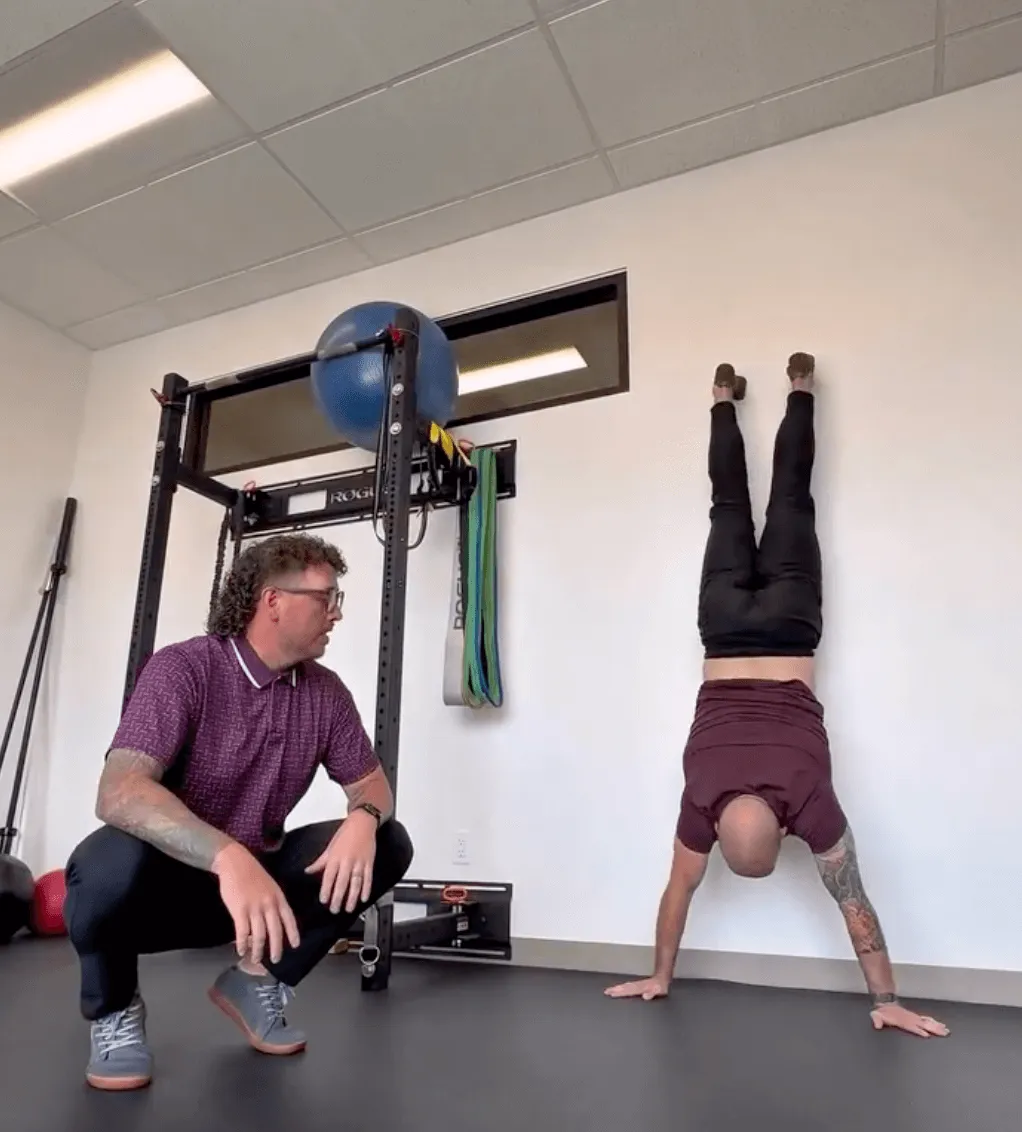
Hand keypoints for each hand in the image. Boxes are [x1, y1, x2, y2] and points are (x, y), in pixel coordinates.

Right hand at [212, 843, 300, 966]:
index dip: (293, 933)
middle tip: (276, 960)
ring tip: (256, 959)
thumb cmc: (252, 873)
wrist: (235, 862)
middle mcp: (269, 904)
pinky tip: (241, 950)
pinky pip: (243, 932)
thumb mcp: (270, 886)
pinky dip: (242, 944)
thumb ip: (273, 902)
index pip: (289, 918)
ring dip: (258, 950)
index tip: (296, 945)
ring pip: (259, 936)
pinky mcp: (239, 910)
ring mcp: (254, 908)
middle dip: (277, 948)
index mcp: (278, 897)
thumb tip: (275, 920)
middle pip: (275, 931)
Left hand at [305, 812, 377, 914]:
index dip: (326, 889)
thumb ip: (319, 862)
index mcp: (335, 857)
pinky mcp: (369, 862)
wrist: (362, 823)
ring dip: (352, 897)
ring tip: (348, 908)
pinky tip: (364, 898)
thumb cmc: (345, 833)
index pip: (329, 876)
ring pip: (355, 882)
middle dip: (338, 897)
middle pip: (342, 882)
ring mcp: (359, 862)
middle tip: (334, 909)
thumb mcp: (330, 847)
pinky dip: (366, 889)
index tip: (324, 900)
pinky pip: (368, 878)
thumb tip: (308, 871)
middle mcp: (347, 861)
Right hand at [604, 975, 670, 1000]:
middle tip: (606, 992)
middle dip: (615, 990)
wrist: (662, 978)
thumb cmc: (661, 986)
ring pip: (625, 986)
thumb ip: (652, 993)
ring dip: (617, 988)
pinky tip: (620, 988)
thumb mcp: (659, 990)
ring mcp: (637, 985)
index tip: (612, 993)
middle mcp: (637, 986)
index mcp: (641, 988)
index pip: (628, 991)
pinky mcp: (638, 986)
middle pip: (624, 988)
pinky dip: (622, 987)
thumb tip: (645, 996)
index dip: (620, 992)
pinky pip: (628, 986)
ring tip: (610, 990)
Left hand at [870, 1001, 949, 1037]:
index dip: (918, 1030)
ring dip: (936, 1026)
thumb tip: (877, 1025)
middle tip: (943, 1032)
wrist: (885, 1003)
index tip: (926, 1034)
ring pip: (927, 1022)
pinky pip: (926, 1019)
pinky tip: (940, 1025)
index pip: (911, 1026)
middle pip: (923, 1024)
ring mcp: (913, 1017)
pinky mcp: (915, 1017)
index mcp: (902, 1021)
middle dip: (933, 1029)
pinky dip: (933, 1022)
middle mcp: (910, 1019)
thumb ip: (877, 1020)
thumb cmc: (882, 1012)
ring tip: (945, 1030)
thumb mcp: (876, 1015)